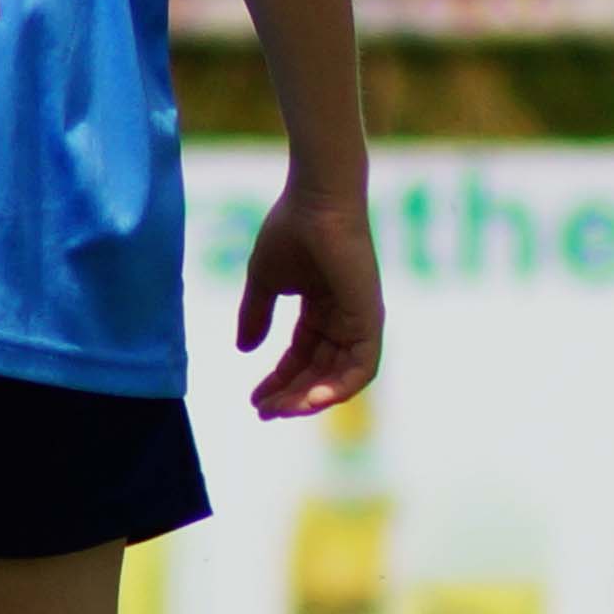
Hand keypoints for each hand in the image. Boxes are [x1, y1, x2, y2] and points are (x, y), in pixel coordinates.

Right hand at [237, 188, 383, 419]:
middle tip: (264, 411)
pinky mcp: (370, 319)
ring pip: (339, 377)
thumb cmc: (292, 230)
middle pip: (319, 372)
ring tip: (281, 410)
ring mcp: (359, 320)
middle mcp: (344, 318)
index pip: (301, 356)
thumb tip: (243, 350)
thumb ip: (256, 315)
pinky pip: (362, 368)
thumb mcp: (265, 282)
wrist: (315, 201)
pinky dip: (339, 389)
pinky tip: (310, 401)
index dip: (279, 380)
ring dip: (310, 399)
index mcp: (322, 309)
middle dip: (291, 395)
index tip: (254, 399)